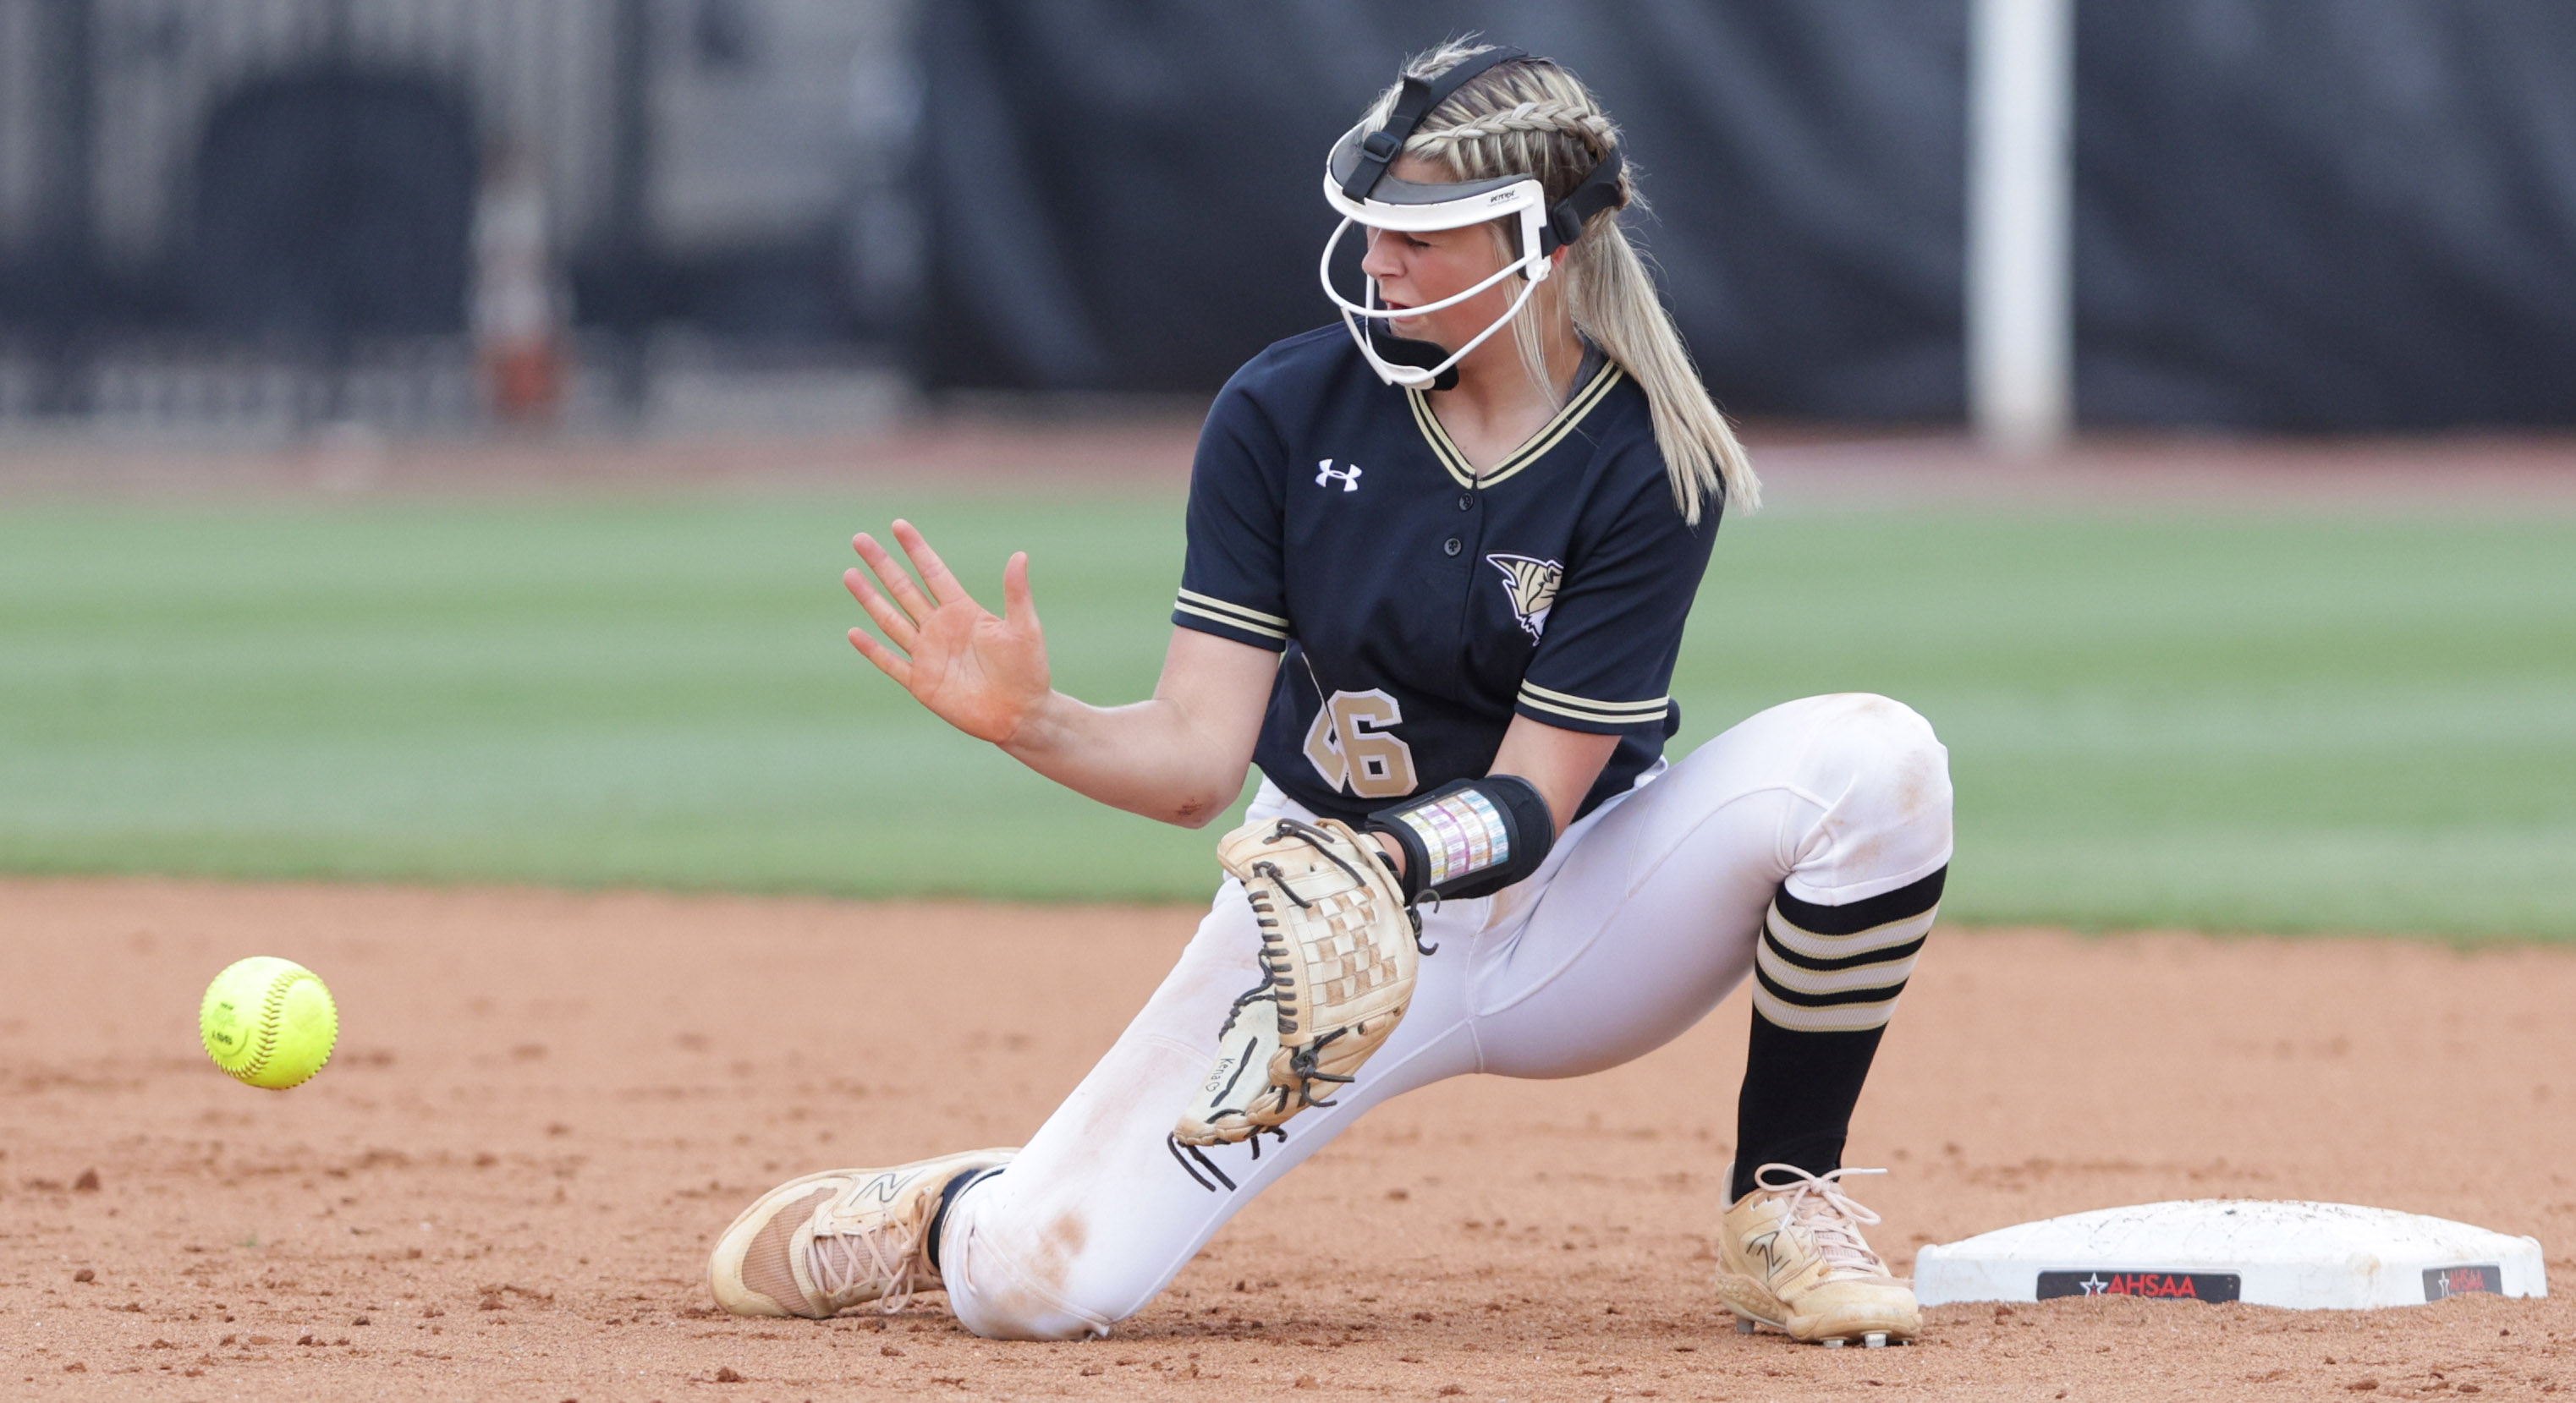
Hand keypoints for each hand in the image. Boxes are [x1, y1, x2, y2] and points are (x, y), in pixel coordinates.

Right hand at [844, 520, 1049, 744]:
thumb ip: (1016, 593)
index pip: (933, 572)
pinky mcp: (921, 682)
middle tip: (860, 539)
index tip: (898, 525)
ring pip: (891, 620)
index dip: (916, 549)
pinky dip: (872, 649)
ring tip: (850, 574)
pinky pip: (891, 662)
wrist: (1021, 715)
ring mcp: (928, 654)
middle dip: (882, 564)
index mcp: (964, 611)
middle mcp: (941, 628)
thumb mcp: (1025, 628)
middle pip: (904, 589)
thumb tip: (1020, 555)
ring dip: (870, 598)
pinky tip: (854, 632)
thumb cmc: (1028, 670)